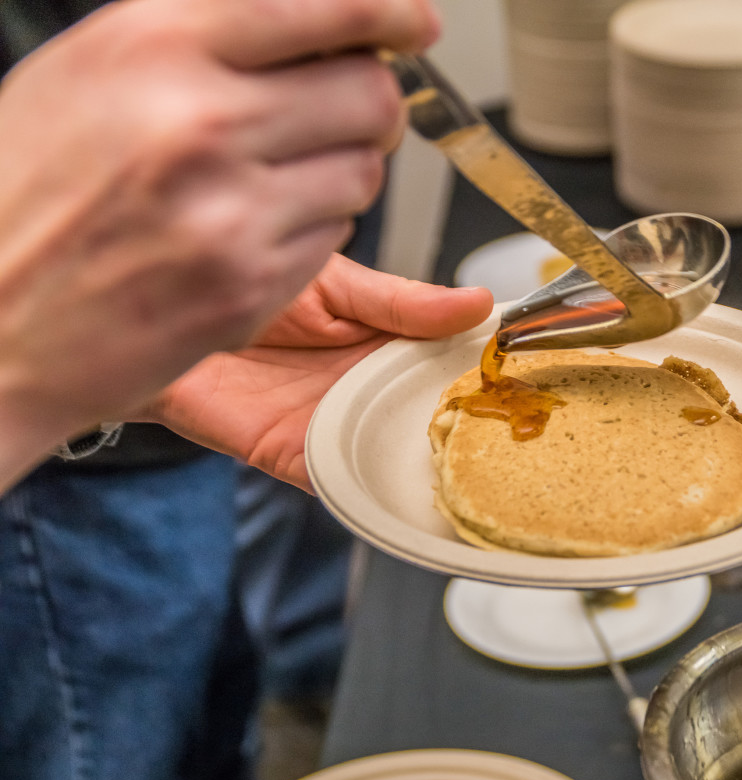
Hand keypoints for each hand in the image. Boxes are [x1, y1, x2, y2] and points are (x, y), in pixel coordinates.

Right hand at [0, 0, 439, 476]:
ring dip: (340, 172)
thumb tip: (312, 22)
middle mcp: (200, 122)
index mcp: (155, 45)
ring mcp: (230, 213)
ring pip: (363, 174)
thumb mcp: (94, 71)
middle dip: (375, 105)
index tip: (414, 24)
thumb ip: (205, 38)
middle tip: (352, 115)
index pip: (323, 6)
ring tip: (273, 181)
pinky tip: (248, 232)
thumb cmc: (23, 192)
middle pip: (369, 95)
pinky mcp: (249, 288)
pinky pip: (332, 241)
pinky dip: (310, 232)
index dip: (388, 12)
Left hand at [143, 254, 493, 491]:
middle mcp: (371, 388)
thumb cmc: (246, 292)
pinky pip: (347, 484)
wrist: (162, 315)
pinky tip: (412, 489)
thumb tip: (478, 302)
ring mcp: (339, 425)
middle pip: (438, 420)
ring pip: (402, 457)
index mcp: (389, 340)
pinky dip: (378, 493)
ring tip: (484, 468)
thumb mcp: (338, 283)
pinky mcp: (297, 456)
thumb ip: (403, 303)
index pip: (456, 361)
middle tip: (523, 430)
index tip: (538, 376)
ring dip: (437, 465)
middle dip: (478, 429)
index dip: (494, 372)